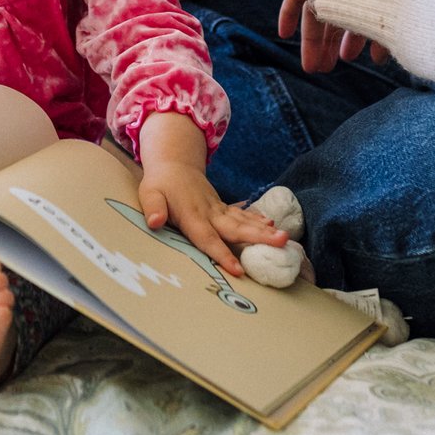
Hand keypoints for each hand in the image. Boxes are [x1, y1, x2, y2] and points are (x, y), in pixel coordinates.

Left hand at [134, 111, 285, 278]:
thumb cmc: (160, 184)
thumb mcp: (150, 194)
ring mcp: (219, 209)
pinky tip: (272, 225)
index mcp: (192, 216)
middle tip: (281, 243)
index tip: (238, 270)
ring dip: (264, 230)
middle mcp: (210, 213)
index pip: (208, 239)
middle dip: (259, 238)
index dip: (223, 255)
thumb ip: (153, 208)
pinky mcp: (223, 207)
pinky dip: (257, 219)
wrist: (174, 163)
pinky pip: (242, 213)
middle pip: (236, 229)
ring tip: (284, 237)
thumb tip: (154, 222)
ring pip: (244, 221)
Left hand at [276, 0, 389, 74]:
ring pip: (318, 11)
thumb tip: (378, 59)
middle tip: (326, 69)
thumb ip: (383, 41)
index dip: (352, 40)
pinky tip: (284, 34)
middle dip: (331, 44)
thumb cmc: (401, 5)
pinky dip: (289, 10)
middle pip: (336, 17)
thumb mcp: (391, 28)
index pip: (358, 17)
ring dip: (315, 40)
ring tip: (314, 67)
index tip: (347, 58)